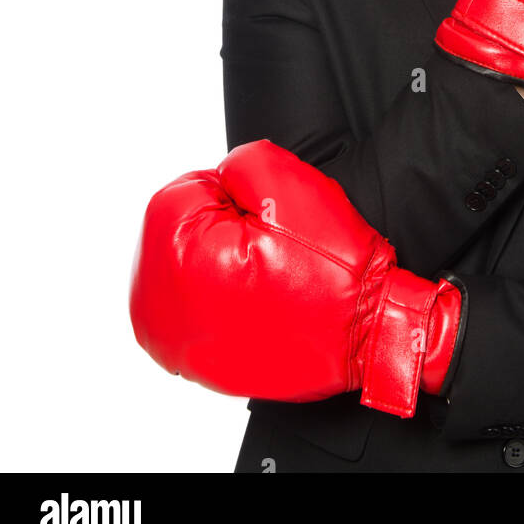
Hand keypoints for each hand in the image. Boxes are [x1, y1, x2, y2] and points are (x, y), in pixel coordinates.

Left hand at [129, 140, 462, 416]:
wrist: (365, 338)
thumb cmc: (331, 270)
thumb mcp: (288, 183)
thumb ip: (238, 162)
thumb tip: (220, 177)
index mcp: (175, 259)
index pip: (183, 193)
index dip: (234, 195)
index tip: (269, 221)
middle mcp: (158, 311)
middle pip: (178, 230)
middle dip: (221, 227)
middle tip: (272, 250)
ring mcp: (172, 343)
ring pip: (187, 265)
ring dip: (219, 259)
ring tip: (266, 275)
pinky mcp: (190, 362)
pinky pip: (197, 303)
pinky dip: (222, 294)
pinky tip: (258, 298)